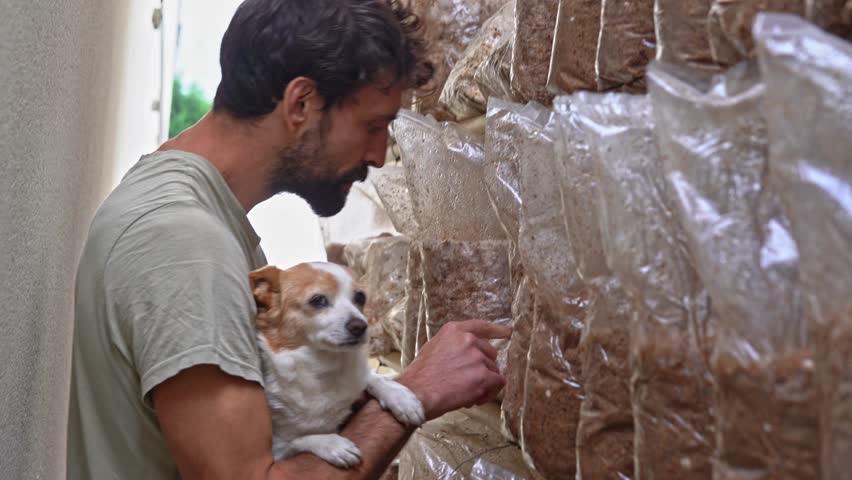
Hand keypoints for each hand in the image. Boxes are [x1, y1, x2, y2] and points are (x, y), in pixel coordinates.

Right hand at [395, 320, 511, 420]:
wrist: (417, 393)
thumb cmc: (420, 376)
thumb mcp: (433, 348)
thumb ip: (453, 345)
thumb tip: (466, 353)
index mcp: (454, 330)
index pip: (481, 326)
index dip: (497, 330)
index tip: (508, 332)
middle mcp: (468, 340)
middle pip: (490, 352)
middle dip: (483, 368)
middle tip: (468, 382)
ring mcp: (477, 357)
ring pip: (494, 370)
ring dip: (484, 384)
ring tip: (465, 394)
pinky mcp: (484, 376)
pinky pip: (498, 383)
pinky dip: (489, 393)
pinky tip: (474, 399)